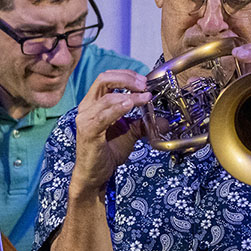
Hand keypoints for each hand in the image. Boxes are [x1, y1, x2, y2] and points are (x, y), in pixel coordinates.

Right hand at [70, 70, 150, 191]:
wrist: (95, 174)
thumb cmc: (108, 152)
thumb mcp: (130, 133)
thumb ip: (144, 123)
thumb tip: (165, 121)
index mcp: (94, 103)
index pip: (108, 78)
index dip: (127, 76)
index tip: (145, 82)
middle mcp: (87, 107)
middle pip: (104, 79)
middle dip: (127, 79)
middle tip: (144, 86)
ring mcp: (85, 119)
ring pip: (106, 97)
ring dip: (128, 94)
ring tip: (144, 98)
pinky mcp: (88, 132)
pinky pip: (102, 116)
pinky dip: (118, 108)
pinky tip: (130, 105)